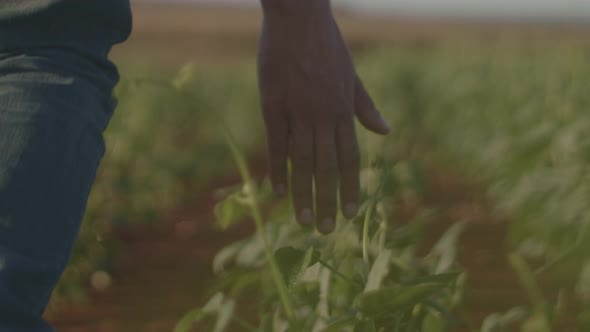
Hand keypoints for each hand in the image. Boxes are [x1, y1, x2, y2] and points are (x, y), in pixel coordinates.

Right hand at [257, 0, 389, 233]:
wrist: (298, 18)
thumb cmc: (325, 45)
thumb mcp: (351, 75)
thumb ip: (365, 106)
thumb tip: (385, 132)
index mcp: (343, 109)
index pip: (349, 158)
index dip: (350, 187)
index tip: (351, 212)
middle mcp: (324, 115)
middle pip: (326, 167)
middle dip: (328, 201)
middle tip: (326, 229)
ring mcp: (298, 111)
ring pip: (302, 161)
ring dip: (303, 194)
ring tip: (303, 221)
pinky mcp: (273, 105)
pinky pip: (277, 144)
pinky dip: (278, 169)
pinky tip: (277, 190)